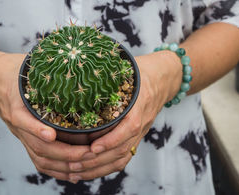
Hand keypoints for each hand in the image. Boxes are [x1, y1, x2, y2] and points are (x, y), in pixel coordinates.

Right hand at [0, 53, 95, 180]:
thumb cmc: (15, 71)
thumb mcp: (29, 65)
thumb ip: (49, 66)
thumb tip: (74, 57)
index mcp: (17, 103)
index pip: (25, 121)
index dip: (40, 130)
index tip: (57, 135)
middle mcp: (19, 123)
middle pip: (38, 146)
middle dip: (65, 153)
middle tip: (89, 153)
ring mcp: (21, 133)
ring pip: (40, 157)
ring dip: (63, 165)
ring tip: (85, 165)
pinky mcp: (26, 138)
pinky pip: (38, 159)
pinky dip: (55, 169)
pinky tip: (73, 173)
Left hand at [66, 51, 181, 181]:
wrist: (164, 77)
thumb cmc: (141, 70)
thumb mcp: (128, 68)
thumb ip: (110, 74)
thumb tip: (80, 73)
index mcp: (140, 102)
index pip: (129, 127)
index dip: (112, 140)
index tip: (93, 147)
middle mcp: (142, 120)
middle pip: (124, 148)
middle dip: (98, 159)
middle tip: (74, 162)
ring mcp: (141, 130)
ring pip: (123, 156)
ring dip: (99, 166)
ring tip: (76, 169)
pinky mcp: (136, 136)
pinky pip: (124, 156)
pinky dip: (107, 166)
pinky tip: (89, 170)